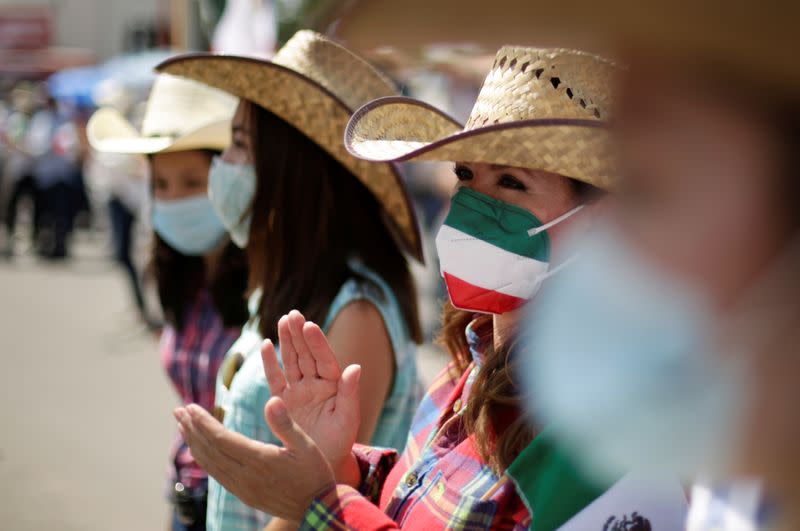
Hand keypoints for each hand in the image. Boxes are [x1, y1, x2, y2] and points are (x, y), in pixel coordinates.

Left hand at [174, 399, 333, 520]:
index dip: (203, 422)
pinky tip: (199, 448)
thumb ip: (285, 423)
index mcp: (259, 460)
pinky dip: (204, 458)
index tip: (190, 407)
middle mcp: (245, 475)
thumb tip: (272, 400)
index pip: (221, 439)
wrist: (317, 509)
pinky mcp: (243, 494)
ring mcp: (242, 487)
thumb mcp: (306, 444)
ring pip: (209, 463)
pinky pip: (216, 474)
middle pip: (210, 449)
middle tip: (178, 410)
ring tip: (183, 426)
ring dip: (194, 443)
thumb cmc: (314, 473)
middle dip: (192, 429)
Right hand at [261, 311, 361, 484]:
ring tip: (283, 320)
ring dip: (287, 341)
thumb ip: (349, 392)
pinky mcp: (282, 400)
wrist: (322, 461)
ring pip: (291, 360)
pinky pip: (275, 378)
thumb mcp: (348, 418)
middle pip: (306, 354)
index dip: (317, 342)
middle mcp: (315, 383)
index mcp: (333, 384)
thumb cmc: (340, 440)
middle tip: (293, 314)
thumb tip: (355, 366)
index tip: (310, 325)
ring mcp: (298, 390)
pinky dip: (270, 362)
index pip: (324, 359)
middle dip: (299, 334)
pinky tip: (266, 344)